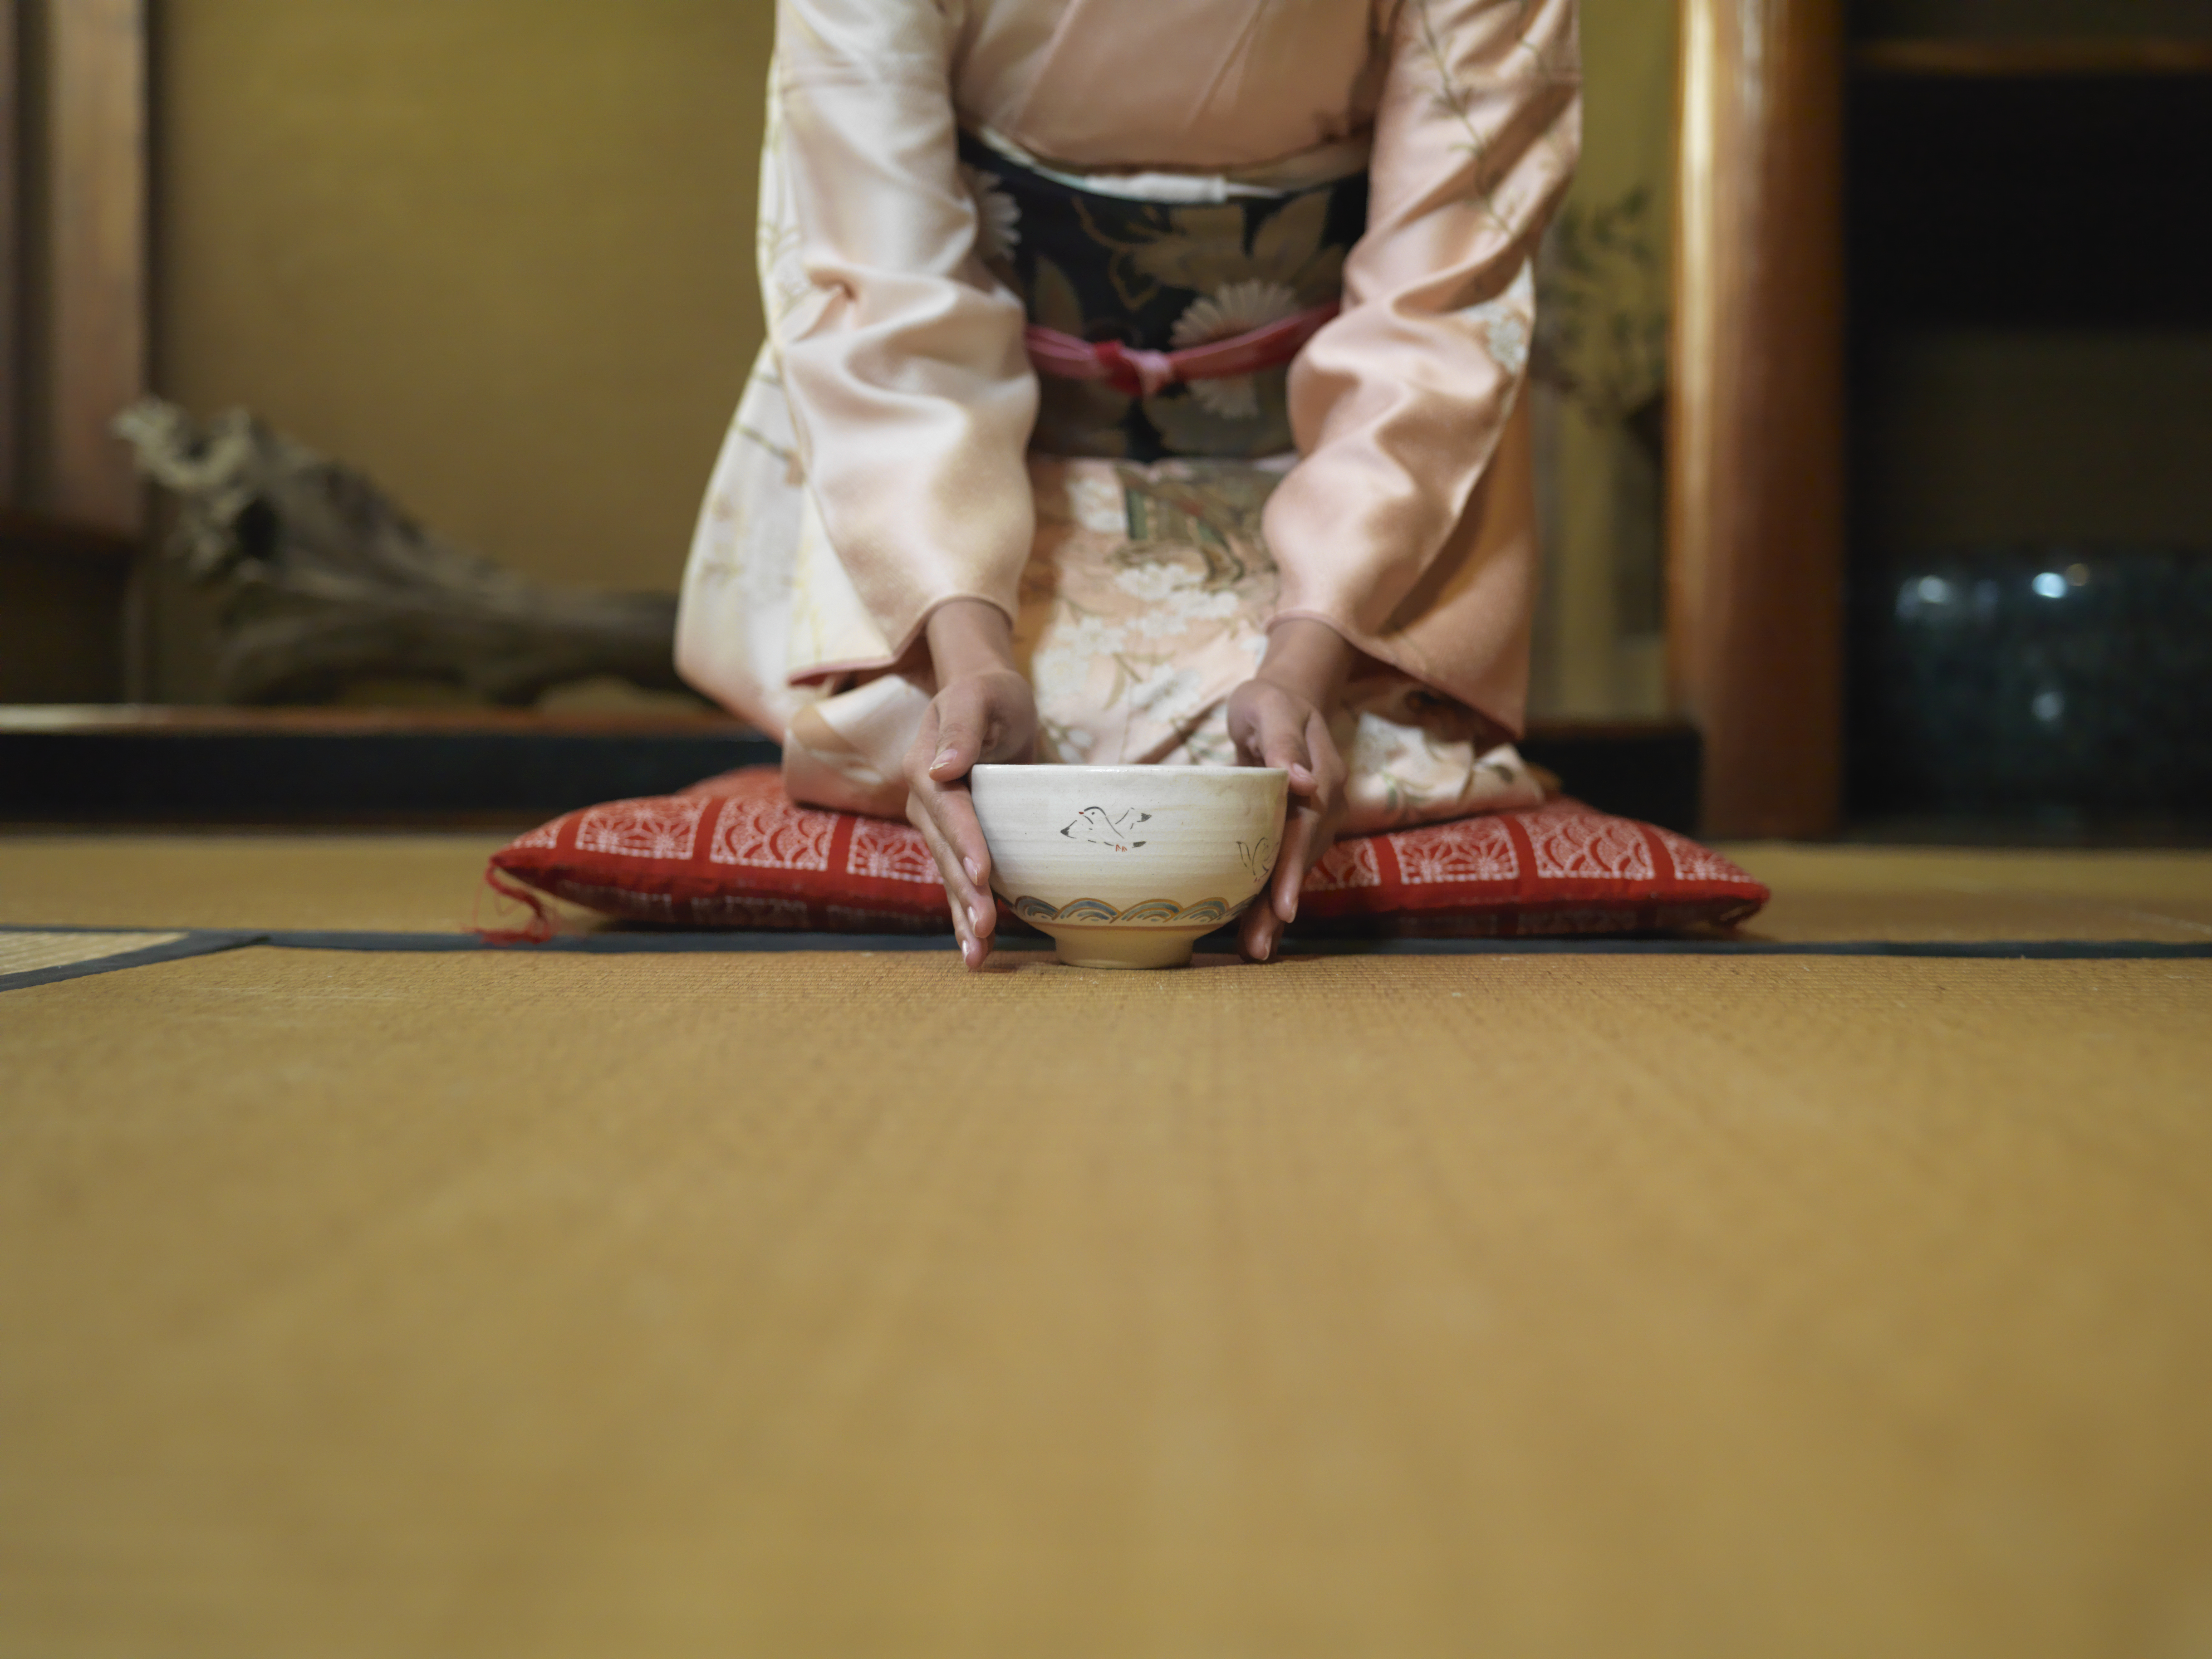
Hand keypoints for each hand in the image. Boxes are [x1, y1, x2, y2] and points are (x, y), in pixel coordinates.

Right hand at [904, 599, 1034, 969]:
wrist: (988, 700)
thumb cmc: (990, 694)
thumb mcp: (980, 695)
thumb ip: (962, 727)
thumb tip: (943, 768)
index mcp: (925, 769)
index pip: (948, 811)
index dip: (964, 842)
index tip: (982, 873)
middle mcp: (925, 804)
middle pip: (946, 853)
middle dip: (964, 893)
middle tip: (984, 929)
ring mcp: (937, 827)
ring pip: (948, 876)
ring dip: (962, 917)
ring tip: (977, 956)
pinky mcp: (955, 841)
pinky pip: (957, 881)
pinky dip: (965, 915)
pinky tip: (978, 950)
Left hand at [1226, 618, 1353, 961]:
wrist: (1285, 699)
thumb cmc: (1270, 701)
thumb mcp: (1270, 707)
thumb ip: (1283, 741)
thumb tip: (1301, 780)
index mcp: (1324, 778)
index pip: (1307, 829)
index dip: (1292, 870)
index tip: (1283, 908)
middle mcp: (1325, 806)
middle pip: (1301, 860)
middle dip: (1280, 906)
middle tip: (1257, 948)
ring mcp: (1313, 821)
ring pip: (1293, 871)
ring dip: (1274, 913)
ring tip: (1253, 951)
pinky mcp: (1294, 829)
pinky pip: (1282, 866)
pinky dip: (1268, 899)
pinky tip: (1253, 931)